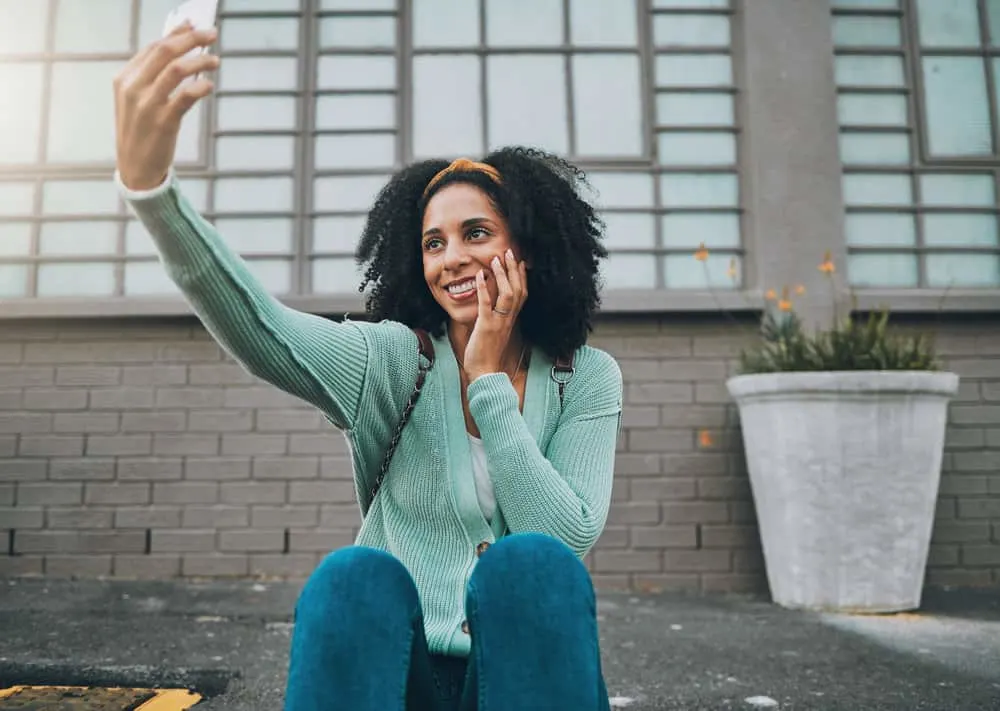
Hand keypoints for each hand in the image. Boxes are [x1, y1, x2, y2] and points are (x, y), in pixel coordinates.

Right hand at [113, 23, 219, 190]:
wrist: (135, 168)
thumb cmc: (141, 132)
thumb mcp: (138, 100)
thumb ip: (153, 77)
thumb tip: (177, 50)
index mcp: (125, 79)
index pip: (153, 47)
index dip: (176, 34)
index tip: (194, 25)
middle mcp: (133, 88)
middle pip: (165, 52)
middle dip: (191, 39)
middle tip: (212, 34)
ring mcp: (147, 105)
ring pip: (176, 70)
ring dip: (200, 61)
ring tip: (215, 61)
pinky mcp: (163, 122)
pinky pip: (185, 97)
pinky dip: (200, 87)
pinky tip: (209, 85)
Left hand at [463, 249, 528, 381]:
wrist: (484, 373)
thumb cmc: (486, 353)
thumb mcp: (493, 331)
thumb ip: (494, 317)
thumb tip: (490, 304)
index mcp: (511, 319)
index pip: (522, 294)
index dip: (522, 277)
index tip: (520, 261)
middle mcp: (508, 319)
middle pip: (518, 290)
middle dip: (514, 269)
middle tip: (510, 252)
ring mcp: (498, 322)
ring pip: (507, 295)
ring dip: (503, 275)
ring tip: (496, 259)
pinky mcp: (486, 327)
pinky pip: (487, 305)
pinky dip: (484, 289)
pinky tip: (480, 275)